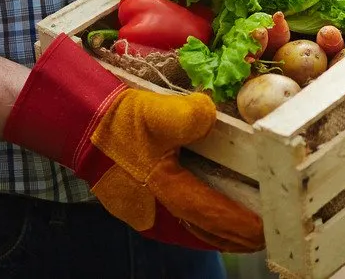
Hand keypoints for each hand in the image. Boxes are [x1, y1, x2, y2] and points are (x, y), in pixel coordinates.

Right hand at [5, 34, 263, 251]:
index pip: (212, 216)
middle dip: (238, 234)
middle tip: (267, 231)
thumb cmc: (113, 120)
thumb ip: (185, 115)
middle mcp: (154, 211)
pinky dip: (201, 223)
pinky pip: (179, 222)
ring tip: (247, 229)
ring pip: (192, 231)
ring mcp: (145, 212)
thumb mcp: (149, 111)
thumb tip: (209, 113)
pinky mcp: (138, 204)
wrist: (75, 123)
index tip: (269, 228)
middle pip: (205, 232)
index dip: (243, 224)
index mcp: (161, 190)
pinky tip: (210, 214)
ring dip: (220, 231)